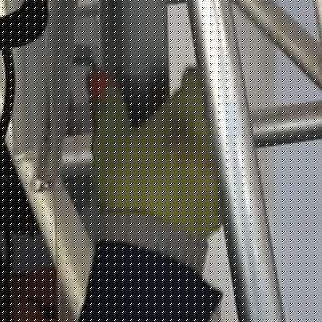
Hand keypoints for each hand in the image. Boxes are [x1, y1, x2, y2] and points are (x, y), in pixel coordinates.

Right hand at [91, 69, 221, 241]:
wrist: (146, 244)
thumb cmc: (126, 183)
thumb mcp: (110, 142)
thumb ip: (109, 106)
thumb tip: (102, 77)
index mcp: (184, 121)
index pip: (199, 87)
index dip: (192, 81)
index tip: (185, 81)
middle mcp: (209, 143)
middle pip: (211, 118)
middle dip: (196, 115)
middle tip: (176, 120)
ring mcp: (217, 174)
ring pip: (215, 149)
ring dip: (201, 147)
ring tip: (178, 155)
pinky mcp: (219, 203)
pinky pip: (215, 180)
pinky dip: (202, 177)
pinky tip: (183, 185)